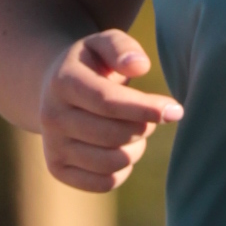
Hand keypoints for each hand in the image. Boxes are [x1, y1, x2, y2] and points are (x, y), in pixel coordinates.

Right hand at [39, 25, 181, 194]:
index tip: (174, 110)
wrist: (54, 90)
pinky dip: (123, 169)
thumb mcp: (103, 43)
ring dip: (136, 147)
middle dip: (144, 126)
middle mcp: (51, 117)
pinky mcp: (58, 170)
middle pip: (114, 134)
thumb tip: (140, 67)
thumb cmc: (91, 65)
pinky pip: (104, 182)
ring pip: (112, 161)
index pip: (107, 102)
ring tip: (135, 130)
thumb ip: (122, 48)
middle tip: (150, 115)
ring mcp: (52, 146)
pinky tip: (121, 149)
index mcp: (62, 82)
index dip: (144, 108)